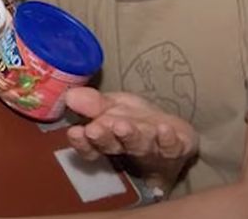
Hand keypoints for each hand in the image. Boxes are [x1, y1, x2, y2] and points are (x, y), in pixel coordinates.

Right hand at [65, 87, 197, 186]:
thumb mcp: (114, 106)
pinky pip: (172, 147)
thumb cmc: (137, 120)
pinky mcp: (176, 150)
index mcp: (108, 140)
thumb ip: (93, 103)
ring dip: (131, 136)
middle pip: (113, 146)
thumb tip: (70, 95)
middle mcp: (128, 150)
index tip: (76, 132)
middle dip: (104, 138)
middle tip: (96, 129)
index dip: (82, 143)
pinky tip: (163, 129)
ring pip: (140, 145)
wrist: (174, 133)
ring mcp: (152, 152)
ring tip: (123, 126)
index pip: (90, 147)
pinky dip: (167, 139)